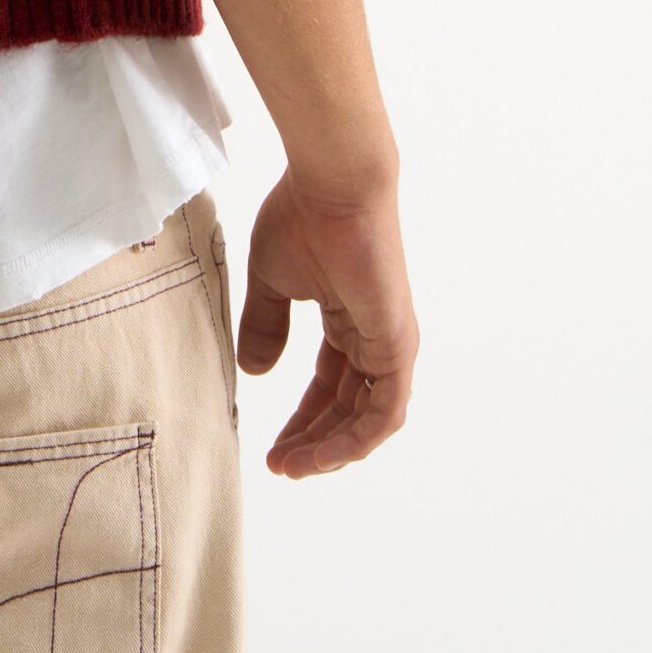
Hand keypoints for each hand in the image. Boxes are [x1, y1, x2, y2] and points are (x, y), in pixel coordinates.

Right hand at [236, 165, 417, 477]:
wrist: (333, 185)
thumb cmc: (302, 217)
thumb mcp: (273, 280)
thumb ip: (266, 325)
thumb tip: (255, 373)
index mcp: (348, 320)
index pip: (329, 385)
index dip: (302, 419)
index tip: (272, 446)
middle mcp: (374, 338)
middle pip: (347, 408)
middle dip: (313, 440)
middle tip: (279, 466)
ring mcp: (390, 344)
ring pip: (367, 419)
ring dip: (330, 449)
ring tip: (292, 467)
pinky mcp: (397, 346)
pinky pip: (383, 412)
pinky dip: (355, 440)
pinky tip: (321, 455)